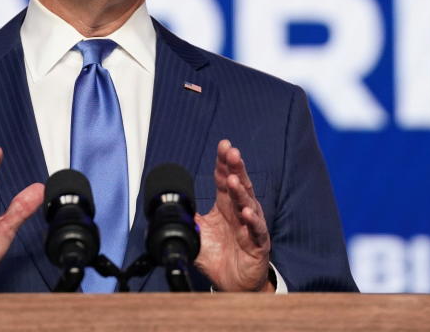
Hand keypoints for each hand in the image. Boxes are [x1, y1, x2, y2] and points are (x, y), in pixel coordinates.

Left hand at [194, 140, 273, 291]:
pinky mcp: (258, 243)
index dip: (224, 162)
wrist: (232, 285)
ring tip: (233, 180)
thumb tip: (172, 204)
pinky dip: (252, 221)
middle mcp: (239, 211)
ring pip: (248, 204)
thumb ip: (188, 216)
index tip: (223, 145)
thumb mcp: (198, 233)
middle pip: (239, 184)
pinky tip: (246, 213)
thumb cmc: (219, 256)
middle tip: (232, 152)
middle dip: (236, 167)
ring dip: (240, 192)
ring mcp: (250, 225)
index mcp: (225, 205)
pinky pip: (256, 230)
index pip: (225, 178)